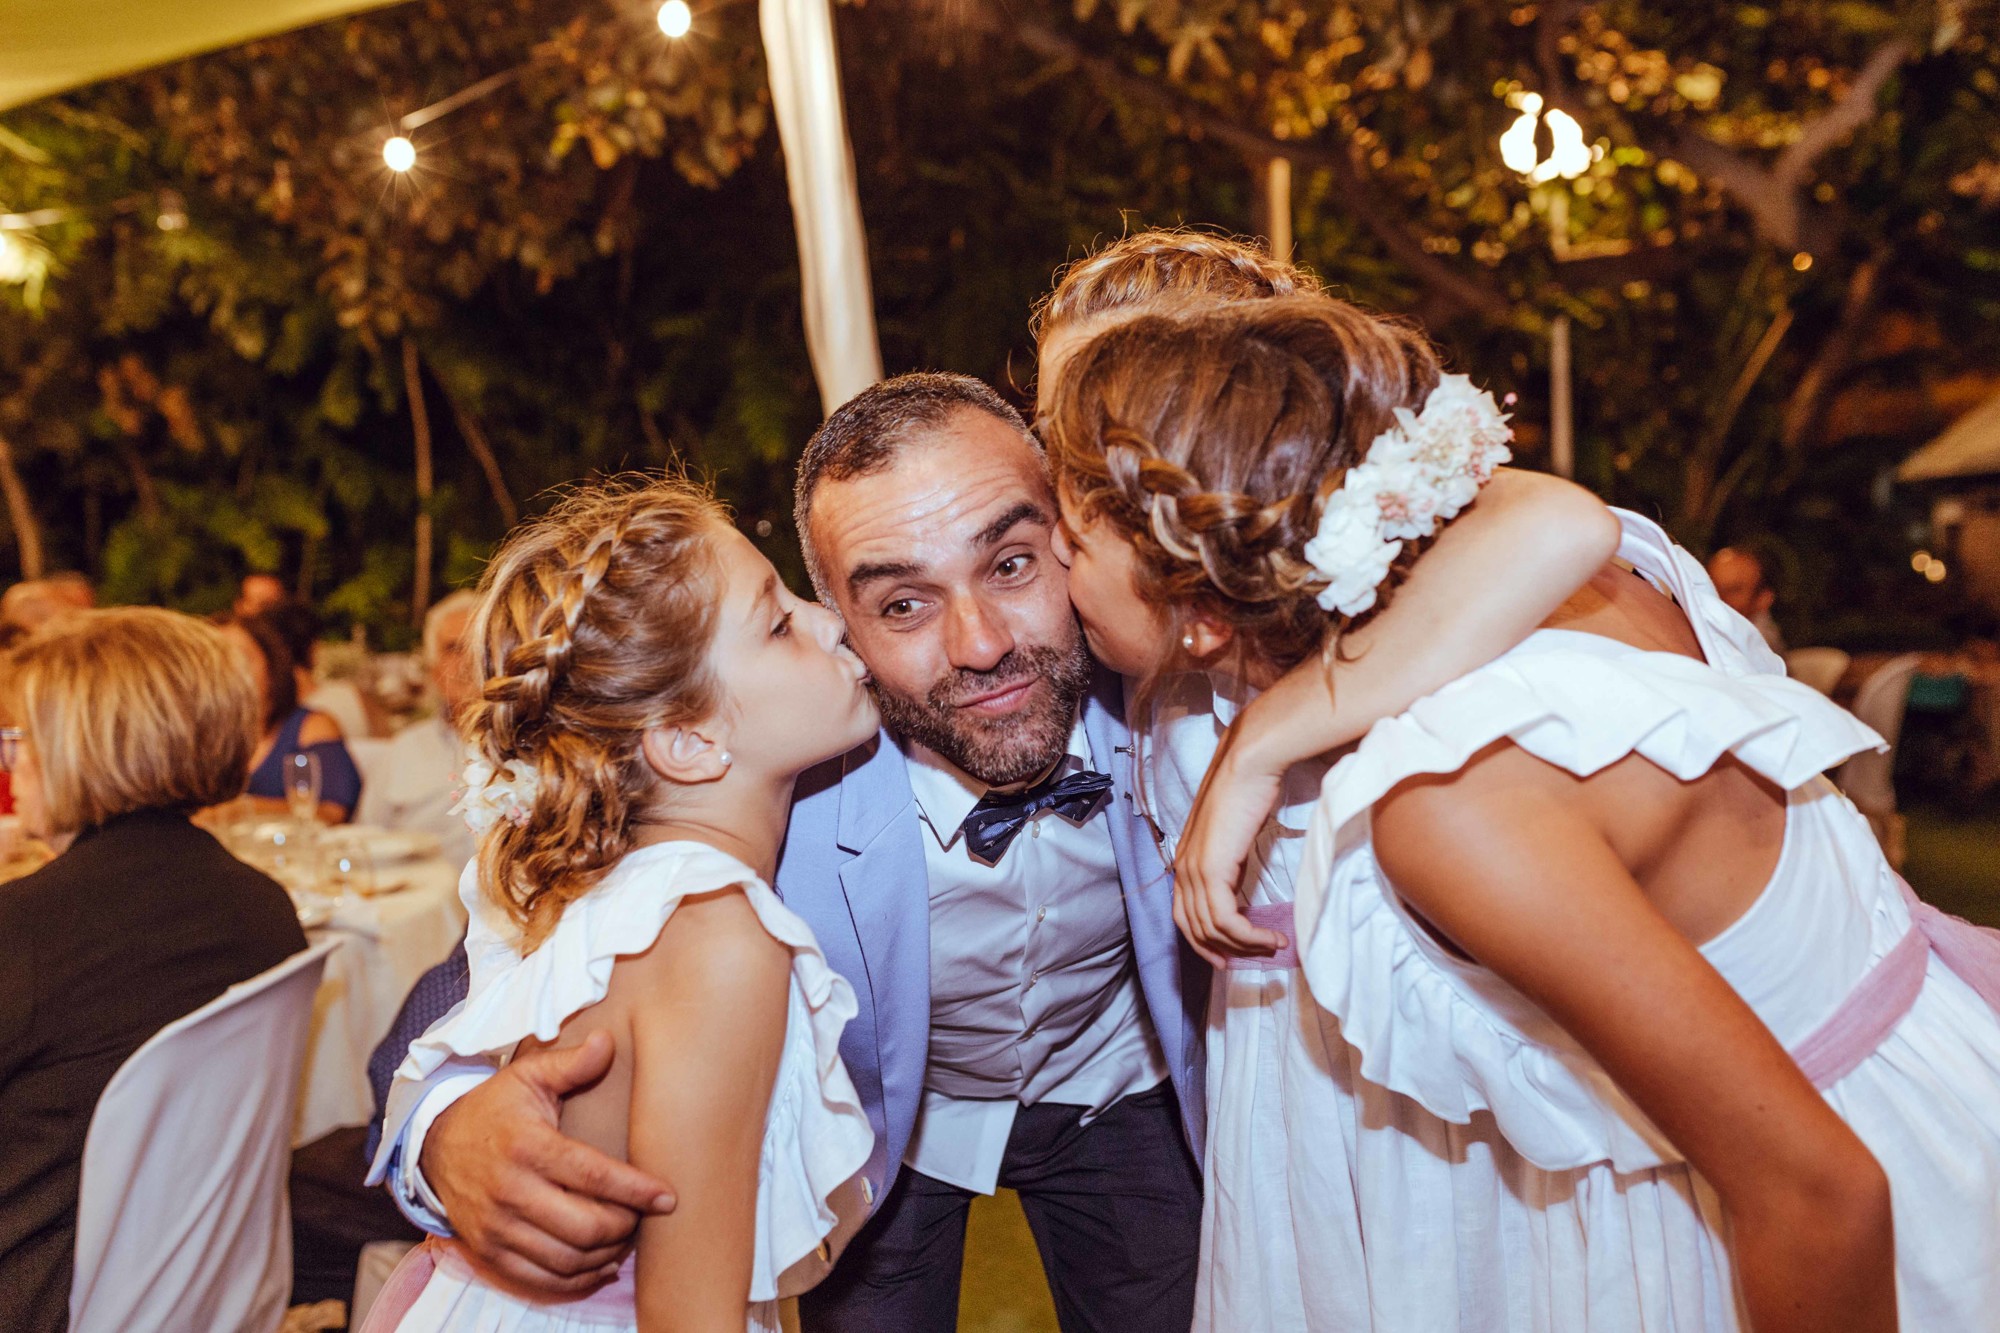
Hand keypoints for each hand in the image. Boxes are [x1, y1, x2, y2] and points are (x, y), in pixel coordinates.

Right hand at [420, 1031, 676, 1295]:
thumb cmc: (495, 1108)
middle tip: (645, 1216)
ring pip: (566, 1259)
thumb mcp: (529, 1076)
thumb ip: (571, 1064)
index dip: (635, 1189)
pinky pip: (540, 1280)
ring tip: (627, 1237)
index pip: (591, 1175)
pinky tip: (601, 1264)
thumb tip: (608, 1041)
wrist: (435, 1145)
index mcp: (527, 1145)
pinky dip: (576, 1280)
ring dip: (606, 1255)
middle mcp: (510, 1191)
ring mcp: (496, 1226)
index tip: (668, 1197)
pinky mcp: (488, 1251)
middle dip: (625, 1226)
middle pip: (584, 1227)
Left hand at [1172, 724, 1288, 969]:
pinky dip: (1248, 936)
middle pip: (1194, 928)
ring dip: (1244, 946)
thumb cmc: (1246, 791)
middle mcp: (1182, 868)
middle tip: (1251, 962)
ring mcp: (1194, 869)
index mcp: (1185, 859)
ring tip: (1272, 947)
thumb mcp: (1233, 835)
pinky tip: (1271, 937)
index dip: (1203, 941)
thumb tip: (1240, 883)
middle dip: (1222, 951)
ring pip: (1212, 929)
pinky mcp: (1211, 870)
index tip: (1228, 956)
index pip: (1183, 914)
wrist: (1248, 765)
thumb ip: (1229, 860)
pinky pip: (1226, 920)